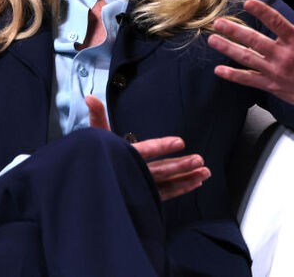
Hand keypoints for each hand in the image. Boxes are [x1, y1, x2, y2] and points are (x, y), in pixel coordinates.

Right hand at [85, 95, 210, 200]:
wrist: (88, 187)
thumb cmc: (94, 158)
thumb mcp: (95, 135)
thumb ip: (97, 115)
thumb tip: (89, 96)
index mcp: (123, 156)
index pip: (144, 150)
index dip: (161, 147)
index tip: (180, 142)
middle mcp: (133, 173)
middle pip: (160, 170)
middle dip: (181, 166)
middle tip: (200, 159)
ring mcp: (140, 187)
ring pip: (167, 183)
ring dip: (187, 178)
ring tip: (205, 172)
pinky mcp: (146, 196)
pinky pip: (166, 194)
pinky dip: (181, 188)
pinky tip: (196, 182)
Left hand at [206, 0, 293, 132]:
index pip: (277, 24)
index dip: (262, 13)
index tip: (248, 3)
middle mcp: (283, 57)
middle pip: (255, 42)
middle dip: (234, 32)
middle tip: (217, 22)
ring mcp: (275, 73)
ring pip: (247, 59)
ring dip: (227, 49)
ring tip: (211, 40)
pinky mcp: (270, 85)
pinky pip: (248, 80)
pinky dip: (233, 75)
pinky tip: (218, 70)